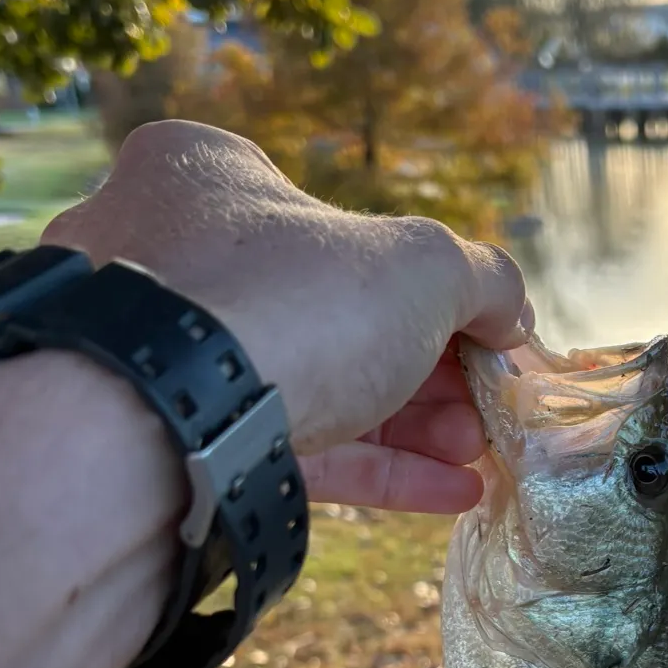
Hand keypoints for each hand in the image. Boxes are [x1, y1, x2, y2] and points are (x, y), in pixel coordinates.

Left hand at [43, 120, 529, 512]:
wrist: (161, 424)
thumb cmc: (292, 298)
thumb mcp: (423, 266)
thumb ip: (484, 280)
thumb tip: (513, 316)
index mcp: (201, 175)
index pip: (331, 222)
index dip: (427, 283)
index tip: (486, 332)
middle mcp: (160, 253)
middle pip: (328, 314)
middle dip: (427, 369)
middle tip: (486, 406)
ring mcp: (154, 354)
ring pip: (308, 385)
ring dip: (408, 425)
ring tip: (477, 455)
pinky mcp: (163, 440)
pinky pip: (281, 446)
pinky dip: (368, 468)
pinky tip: (448, 492)